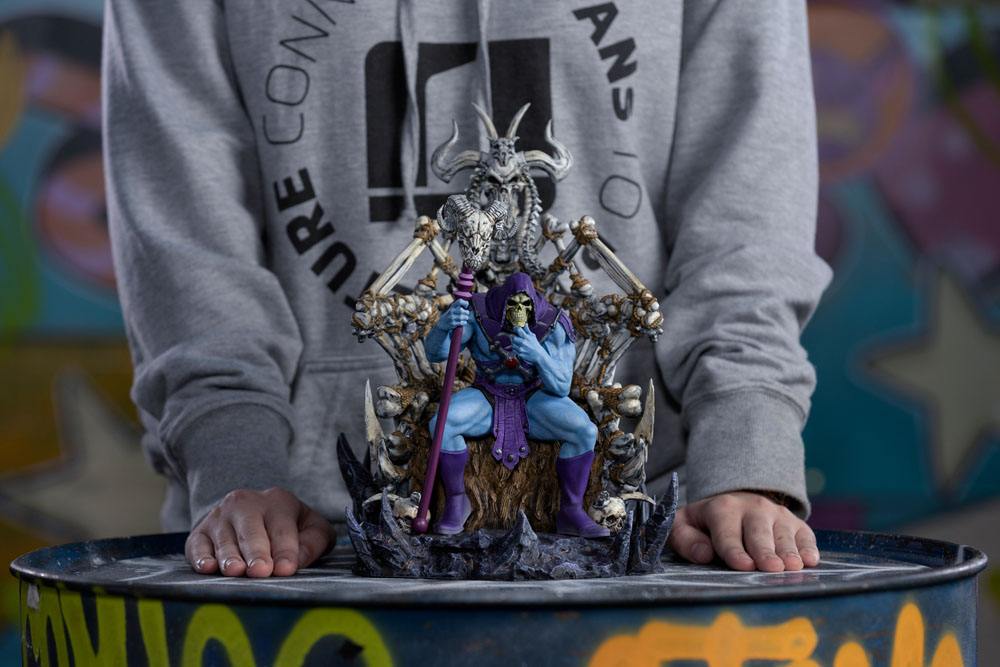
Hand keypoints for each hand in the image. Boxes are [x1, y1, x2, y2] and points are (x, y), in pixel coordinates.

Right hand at [185, 487, 333, 576]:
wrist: (249, 513)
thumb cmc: (287, 527)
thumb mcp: (311, 528)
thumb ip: (312, 543)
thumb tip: (297, 562)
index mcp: (277, 501)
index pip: (282, 529)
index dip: (285, 550)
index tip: (286, 569)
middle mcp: (246, 504)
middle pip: (251, 530)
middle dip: (257, 552)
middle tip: (261, 570)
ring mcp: (220, 517)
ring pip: (225, 539)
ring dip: (230, 556)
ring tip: (236, 571)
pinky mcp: (199, 532)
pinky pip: (198, 545)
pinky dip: (201, 557)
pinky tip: (208, 567)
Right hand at [437, 299, 469, 331]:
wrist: (442, 324)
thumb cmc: (450, 315)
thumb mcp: (452, 309)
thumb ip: (459, 306)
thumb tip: (467, 303)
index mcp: (452, 306)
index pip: (460, 301)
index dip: (465, 303)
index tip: (465, 307)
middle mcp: (451, 311)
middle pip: (462, 310)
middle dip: (466, 312)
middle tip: (466, 314)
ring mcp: (451, 317)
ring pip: (463, 317)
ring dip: (466, 318)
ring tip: (465, 318)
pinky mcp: (452, 324)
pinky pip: (462, 323)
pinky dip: (464, 322)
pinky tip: (463, 322)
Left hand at [511, 325, 544, 364]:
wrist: (538, 356)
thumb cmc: (535, 346)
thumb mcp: (532, 337)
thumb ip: (527, 330)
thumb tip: (525, 324)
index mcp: (526, 337)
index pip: (518, 330)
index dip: (515, 328)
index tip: (515, 329)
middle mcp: (523, 342)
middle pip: (513, 337)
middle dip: (513, 337)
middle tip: (516, 338)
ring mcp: (521, 349)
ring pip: (512, 344)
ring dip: (514, 343)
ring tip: (518, 344)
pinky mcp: (519, 354)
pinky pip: (514, 350)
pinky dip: (515, 349)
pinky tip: (519, 349)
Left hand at [668, 491, 819, 571]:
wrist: (734, 502)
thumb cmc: (706, 523)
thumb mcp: (685, 525)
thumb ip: (686, 540)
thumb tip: (703, 555)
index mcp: (722, 508)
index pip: (728, 533)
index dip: (735, 551)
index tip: (743, 565)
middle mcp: (752, 508)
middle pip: (759, 534)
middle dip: (764, 551)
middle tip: (771, 568)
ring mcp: (777, 514)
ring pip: (784, 535)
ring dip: (788, 551)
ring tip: (793, 566)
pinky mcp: (795, 523)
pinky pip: (805, 535)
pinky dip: (808, 547)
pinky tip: (811, 560)